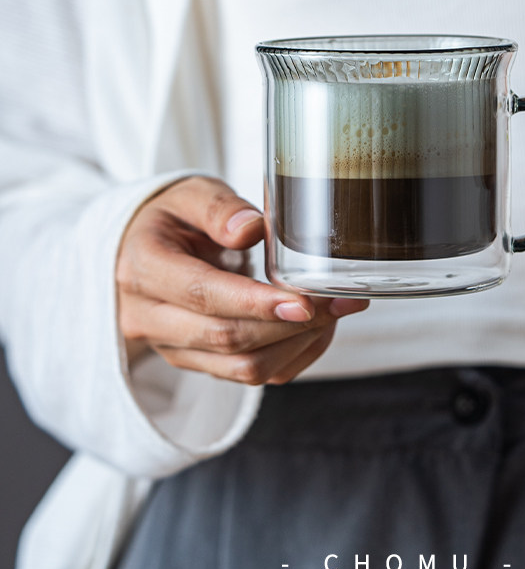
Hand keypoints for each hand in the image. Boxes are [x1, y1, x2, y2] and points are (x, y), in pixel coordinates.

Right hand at [116, 175, 367, 384]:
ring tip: (336, 312)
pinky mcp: (195, 362)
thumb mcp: (189, 194)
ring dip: (295, 344)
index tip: (303, 301)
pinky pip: (247, 375)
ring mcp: (170, 347)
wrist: (141, 248)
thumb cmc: (172, 217)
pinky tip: (316, 329)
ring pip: (240, 367)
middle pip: (225, 337)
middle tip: (340, 301)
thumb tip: (251, 229)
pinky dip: (289, 357)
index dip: (255, 304)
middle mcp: (148, 316)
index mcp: (143, 266)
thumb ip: (219, 208)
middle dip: (289, 325)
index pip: (202, 295)